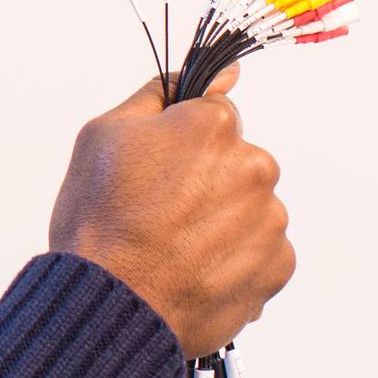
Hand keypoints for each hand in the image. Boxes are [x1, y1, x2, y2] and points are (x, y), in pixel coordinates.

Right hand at [46, 63, 294, 356]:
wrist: (111, 305)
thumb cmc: (100, 220)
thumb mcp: (102, 135)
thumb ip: (158, 95)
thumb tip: (218, 72)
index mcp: (213, 126)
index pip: (212, 111)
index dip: (178, 137)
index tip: (158, 164)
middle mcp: (253, 166)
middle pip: (234, 159)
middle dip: (203, 178)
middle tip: (155, 210)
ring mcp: (270, 218)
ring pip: (248, 205)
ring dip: (220, 219)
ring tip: (172, 245)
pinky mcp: (277, 266)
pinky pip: (260, 249)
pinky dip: (233, 256)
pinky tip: (193, 267)